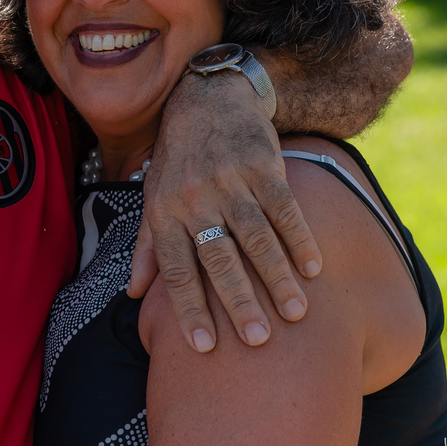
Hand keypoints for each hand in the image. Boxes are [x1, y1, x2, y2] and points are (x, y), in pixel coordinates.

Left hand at [128, 71, 322, 351]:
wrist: (207, 97)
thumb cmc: (178, 158)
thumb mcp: (152, 197)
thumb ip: (145, 247)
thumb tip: (132, 294)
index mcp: (165, 214)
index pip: (176, 271)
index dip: (188, 309)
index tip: (203, 348)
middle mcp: (194, 200)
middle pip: (218, 258)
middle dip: (237, 302)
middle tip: (257, 341)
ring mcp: (229, 182)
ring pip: (255, 237)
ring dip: (276, 277)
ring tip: (294, 313)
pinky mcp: (262, 166)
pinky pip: (284, 208)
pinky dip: (300, 239)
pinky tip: (314, 268)